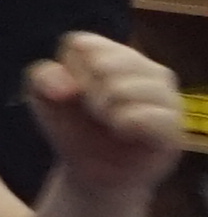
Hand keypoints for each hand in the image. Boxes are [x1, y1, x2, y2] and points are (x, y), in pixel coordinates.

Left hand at [26, 31, 185, 193]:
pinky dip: (127, 124)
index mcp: (114, 54)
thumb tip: (66, 86)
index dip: (69, 71)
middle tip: (93, 111)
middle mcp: (146, 68)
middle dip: (87, 92)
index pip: (83, 44)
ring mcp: (166, 96)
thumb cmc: (73, 128)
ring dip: (106, 110)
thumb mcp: (44, 100)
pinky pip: (152, 116)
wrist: (93, 172)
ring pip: (127, 88)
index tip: (73, 92)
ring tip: (108, 123)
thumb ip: (42, 78)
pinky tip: (122, 131)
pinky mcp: (174, 126)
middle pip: (105, 63)